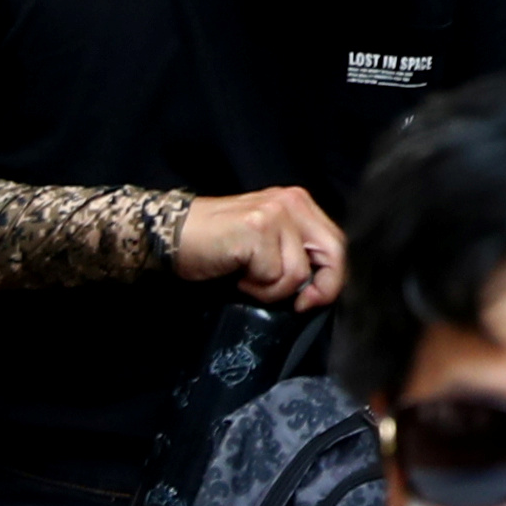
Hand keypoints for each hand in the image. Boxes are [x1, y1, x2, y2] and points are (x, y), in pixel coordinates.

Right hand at [175, 183, 343, 307]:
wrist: (169, 236)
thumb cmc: (215, 245)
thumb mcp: (266, 243)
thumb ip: (295, 253)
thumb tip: (320, 287)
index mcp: (297, 202)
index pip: (337, 243)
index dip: (333, 277)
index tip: (313, 299)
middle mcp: (291, 201)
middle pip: (333, 252)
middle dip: (322, 287)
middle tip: (297, 304)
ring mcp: (276, 212)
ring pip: (299, 272)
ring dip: (272, 289)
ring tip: (246, 277)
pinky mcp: (258, 228)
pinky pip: (275, 276)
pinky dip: (256, 287)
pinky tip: (237, 274)